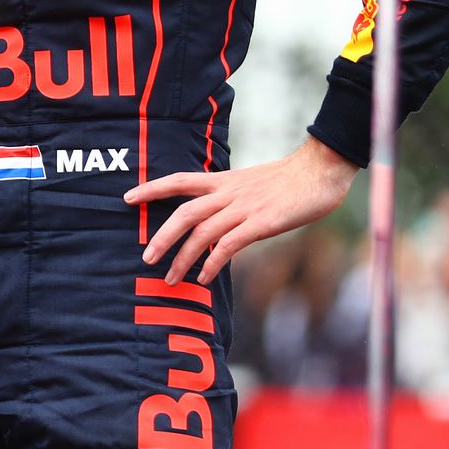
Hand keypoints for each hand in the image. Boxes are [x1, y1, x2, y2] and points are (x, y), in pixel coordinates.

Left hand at [126, 136, 359, 284]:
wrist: (320, 170)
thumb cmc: (289, 180)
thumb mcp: (251, 183)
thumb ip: (231, 197)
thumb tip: (216, 217)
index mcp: (223, 180)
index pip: (179, 180)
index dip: (151, 188)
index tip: (127, 198)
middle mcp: (228, 193)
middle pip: (184, 213)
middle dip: (162, 237)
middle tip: (146, 258)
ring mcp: (244, 208)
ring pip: (203, 232)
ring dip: (183, 257)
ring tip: (171, 278)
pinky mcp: (262, 223)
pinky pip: (229, 244)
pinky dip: (213, 263)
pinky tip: (204, 278)